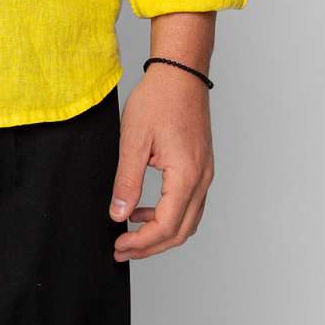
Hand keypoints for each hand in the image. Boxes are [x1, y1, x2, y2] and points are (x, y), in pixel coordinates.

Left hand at [109, 63, 213, 260]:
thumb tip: (118, 214)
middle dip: (150, 247)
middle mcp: (202, 180)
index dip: (141, 243)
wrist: (180, 74)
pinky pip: (189, 204)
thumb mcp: (133, 140)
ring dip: (160, 233)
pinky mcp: (201, 168)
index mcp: (187, 175)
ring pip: (187, 221)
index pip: (166, 226)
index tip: (119, 246)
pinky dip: (168, 215)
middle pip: (180, 232)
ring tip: (129, 233)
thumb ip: (127, 181)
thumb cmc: (158, 100)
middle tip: (122, 249)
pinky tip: (143, 209)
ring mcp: (205, 174)